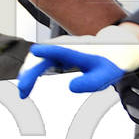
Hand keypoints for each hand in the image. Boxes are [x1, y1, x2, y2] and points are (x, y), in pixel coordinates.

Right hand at [17, 23, 138, 96]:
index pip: (56, 51)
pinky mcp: (57, 52)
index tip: (31, 65)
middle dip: (29, 73)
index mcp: (76, 50)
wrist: (114, 50)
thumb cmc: (109, 63)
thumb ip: (90, 82)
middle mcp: (64, 46)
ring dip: (28, 72)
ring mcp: (59, 47)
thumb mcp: (104, 77)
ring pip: (37, 57)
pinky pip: (40, 60)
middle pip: (40, 56)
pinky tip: (29, 83)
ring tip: (24, 91)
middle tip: (24, 92)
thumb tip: (71, 88)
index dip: (43, 56)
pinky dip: (33, 71)